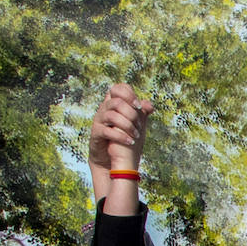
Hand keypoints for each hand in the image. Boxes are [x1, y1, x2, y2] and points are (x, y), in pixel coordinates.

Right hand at [90, 83, 153, 198]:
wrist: (110, 157)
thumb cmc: (123, 137)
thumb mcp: (135, 124)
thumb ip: (141, 114)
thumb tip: (149, 105)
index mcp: (114, 103)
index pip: (118, 88)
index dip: (128, 94)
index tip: (139, 106)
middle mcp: (105, 109)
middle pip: (116, 102)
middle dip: (131, 113)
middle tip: (140, 125)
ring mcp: (99, 120)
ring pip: (112, 115)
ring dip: (127, 125)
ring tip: (136, 135)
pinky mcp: (96, 133)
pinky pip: (107, 131)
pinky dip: (121, 136)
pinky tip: (131, 142)